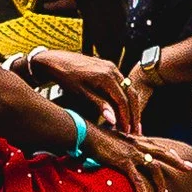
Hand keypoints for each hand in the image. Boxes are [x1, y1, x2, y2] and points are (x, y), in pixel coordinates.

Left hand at [26, 45, 140, 131]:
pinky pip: (123, 84)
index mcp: (106, 76)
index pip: (122, 101)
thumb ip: (99, 105)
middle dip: (134, 114)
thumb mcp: (81, 93)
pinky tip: (123, 109)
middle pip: (131, 95)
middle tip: (135, 131)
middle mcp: (112, 70)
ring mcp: (112, 67)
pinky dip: (125, 98)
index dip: (126, 118)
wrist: (56, 60)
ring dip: (132, 107)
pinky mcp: (109, 68)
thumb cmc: (65, 76)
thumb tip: (113, 120)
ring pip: (129, 89)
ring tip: (131, 123)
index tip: (126, 131)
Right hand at [92, 128, 191, 191]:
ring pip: (154, 169)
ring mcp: (132, 153)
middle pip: (164, 154)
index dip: (171, 153)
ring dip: (161, 185)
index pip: (158, 147)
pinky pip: (137, 180)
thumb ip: (120, 142)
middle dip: (179, 163)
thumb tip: (119, 144)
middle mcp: (138, 145)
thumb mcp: (112, 138)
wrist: (85, 133)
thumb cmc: (95, 135)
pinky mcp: (123, 162)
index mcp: (136, 140)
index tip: (181, 158)